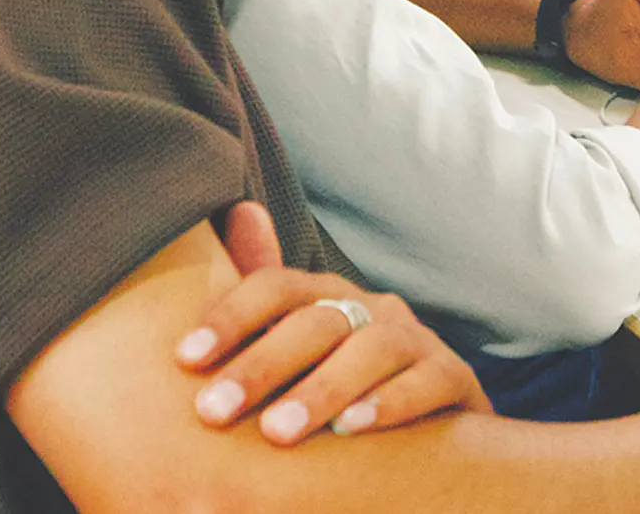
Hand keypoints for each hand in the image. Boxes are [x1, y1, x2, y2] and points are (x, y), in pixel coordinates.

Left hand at [174, 202, 490, 443]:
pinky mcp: (454, 378)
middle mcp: (371, 307)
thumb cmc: (340, 380)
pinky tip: (350, 429)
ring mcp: (416, 339)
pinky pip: (428, 381)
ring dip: (322, 389)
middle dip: (261, 365)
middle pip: (315, 322)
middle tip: (213, 411)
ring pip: (371, 350)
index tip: (184, 359)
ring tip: (277, 431)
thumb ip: (262, 289)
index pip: (275, 287)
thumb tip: (238, 209)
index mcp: (325, 295)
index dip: (230, 316)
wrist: (428, 417)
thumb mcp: (296, 341)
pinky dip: (390, 403)